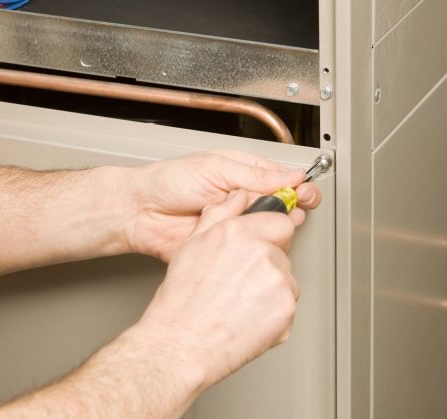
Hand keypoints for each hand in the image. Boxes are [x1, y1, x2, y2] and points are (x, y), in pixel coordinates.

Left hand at [123, 150, 320, 261]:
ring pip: (271, 230)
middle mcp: (244, 200)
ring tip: (269, 221)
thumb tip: (291, 175)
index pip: (283, 180)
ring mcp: (238, 225)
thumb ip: (255, 175)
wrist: (141, 212)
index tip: (305, 193)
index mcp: (244, 174)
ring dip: (275, 227)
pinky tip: (255, 240)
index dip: (299, 187)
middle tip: (293, 208)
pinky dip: (257, 247)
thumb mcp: (216, 169)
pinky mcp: (228, 247)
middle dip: (293, 207)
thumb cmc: (169, 182)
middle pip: (283, 206)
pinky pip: (251, 250)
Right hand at [134, 189, 300, 387]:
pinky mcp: (287, 309)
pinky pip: (288, 307)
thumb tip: (237, 197)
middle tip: (239, 285)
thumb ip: (220, 214)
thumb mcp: (192, 245)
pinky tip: (248, 319)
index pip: (280, 222)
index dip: (269, 236)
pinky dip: (274, 315)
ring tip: (239, 304)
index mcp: (239, 233)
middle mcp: (261, 253)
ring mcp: (278, 282)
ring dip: (271, 291)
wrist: (181, 345)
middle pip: (282, 254)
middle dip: (267, 266)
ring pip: (287, 281)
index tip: (261, 248)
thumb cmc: (181, 302)